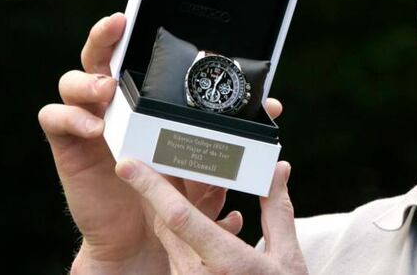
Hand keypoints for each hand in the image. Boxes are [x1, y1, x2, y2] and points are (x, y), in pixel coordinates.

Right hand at [38, 13, 285, 273]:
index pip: (131, 54)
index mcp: (142, 95)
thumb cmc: (176, 190)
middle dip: (103, 38)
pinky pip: (55, 119)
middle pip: (96, 56)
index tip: (131, 14)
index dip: (127, 32)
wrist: (147, 234)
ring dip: (87, 80)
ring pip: (71, 81)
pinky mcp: (69, 145)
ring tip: (108, 90)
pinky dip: (71, 118)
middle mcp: (112, 101)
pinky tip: (95, 128)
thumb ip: (233, 129)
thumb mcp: (207, 156)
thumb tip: (272, 106)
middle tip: (117, 27)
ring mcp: (88, 119)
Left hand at [116, 159, 307, 274]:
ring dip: (168, 207)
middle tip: (151, 153)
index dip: (151, 188)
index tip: (128, 165)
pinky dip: (181, 229)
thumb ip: (277, 210)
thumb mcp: (288, 255)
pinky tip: (190, 212)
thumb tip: (278, 169)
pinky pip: (177, 252)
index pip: (179, 218)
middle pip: (166, 222)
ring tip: (171, 174)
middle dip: (157, 187)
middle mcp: (198, 274)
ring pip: (169, 237)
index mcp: (226, 262)